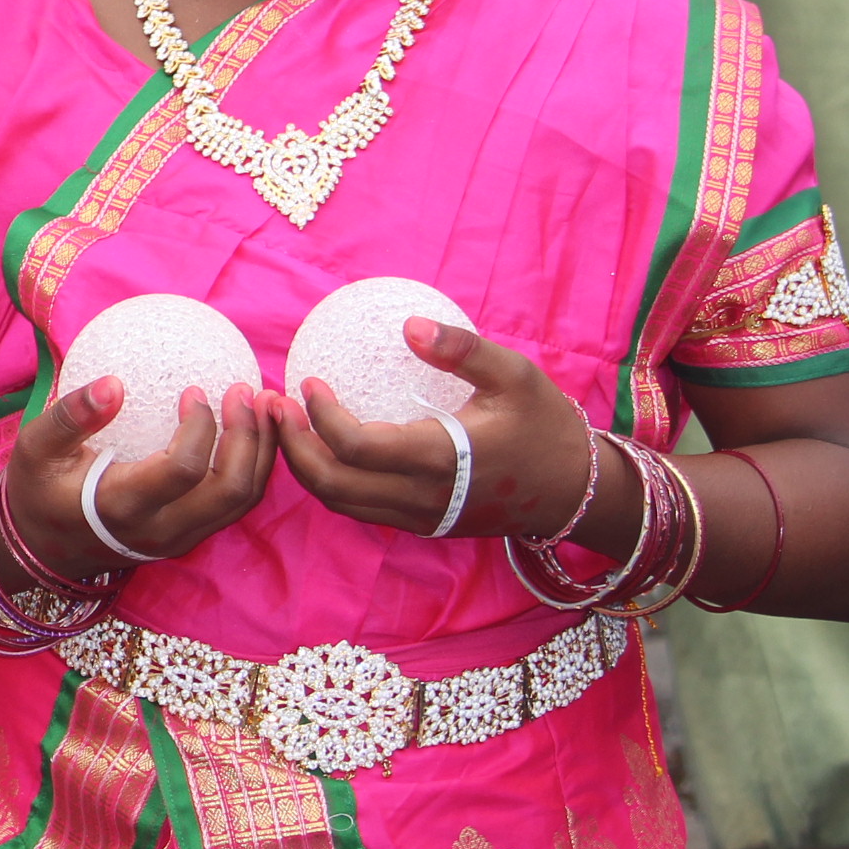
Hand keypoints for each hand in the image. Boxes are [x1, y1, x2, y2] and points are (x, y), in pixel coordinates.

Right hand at [3, 376, 277, 576]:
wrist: (44, 546)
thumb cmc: (38, 489)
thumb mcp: (35, 448)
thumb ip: (70, 416)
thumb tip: (114, 383)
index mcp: (123, 508)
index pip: (182, 471)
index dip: (200, 427)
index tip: (194, 390)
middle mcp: (161, 531)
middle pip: (230, 491)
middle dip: (249, 437)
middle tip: (248, 391)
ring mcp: (181, 539)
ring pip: (243, 501)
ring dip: (262, 451)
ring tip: (264, 405)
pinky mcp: (191, 536)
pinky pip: (236, 503)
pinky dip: (252, 465)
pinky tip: (250, 429)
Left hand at [278, 317, 595, 536]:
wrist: (577, 492)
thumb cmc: (546, 426)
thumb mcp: (516, 375)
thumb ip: (463, 349)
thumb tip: (409, 324)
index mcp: (441, 462)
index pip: (356, 449)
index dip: (320, 417)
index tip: (307, 382)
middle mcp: (422, 498)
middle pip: (332, 486)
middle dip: (289, 447)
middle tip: (271, 404)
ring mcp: (420, 517)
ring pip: (341, 503)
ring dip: (303, 466)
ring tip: (284, 422)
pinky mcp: (422, 524)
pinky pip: (360, 507)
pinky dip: (330, 479)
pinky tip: (320, 443)